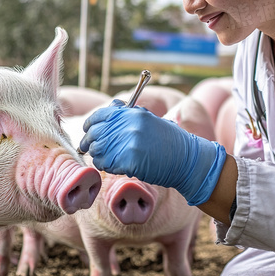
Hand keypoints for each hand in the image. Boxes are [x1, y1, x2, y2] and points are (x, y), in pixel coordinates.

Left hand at [80, 100, 226, 205]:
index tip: (88, 131)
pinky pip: (107, 165)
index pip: (101, 115)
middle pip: (96, 134)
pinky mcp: (130, 161)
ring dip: (99, 156)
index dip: (91, 124)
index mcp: (133, 113)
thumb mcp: (149, 119)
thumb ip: (128, 114)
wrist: (186, 160)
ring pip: (98, 151)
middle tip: (90, 149)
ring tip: (108, 159)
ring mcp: (130, 143)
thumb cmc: (168, 141)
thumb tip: (109, 108)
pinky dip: (107, 167)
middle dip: (90, 143)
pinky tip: (116, 167)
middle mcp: (130, 125)